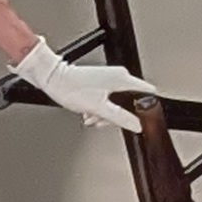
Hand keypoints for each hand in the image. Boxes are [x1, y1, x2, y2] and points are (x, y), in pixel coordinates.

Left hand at [13, 37, 145, 134]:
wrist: (53, 79)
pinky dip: (100, 108)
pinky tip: (89, 112)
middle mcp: (118, 76)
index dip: (148, 106)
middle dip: (118, 115)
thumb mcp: (99, 108)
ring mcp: (108, 78)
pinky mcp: (100, 81)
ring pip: (117, 102)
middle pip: (130, 101)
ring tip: (92, 117)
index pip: (148, 91)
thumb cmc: (72, 88)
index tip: (144, 117)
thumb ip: (120, 118)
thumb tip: (137, 125)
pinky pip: (107, 99)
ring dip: (106, 113)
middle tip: (104, 120)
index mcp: (122, 79)